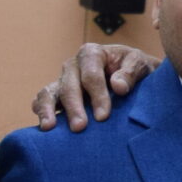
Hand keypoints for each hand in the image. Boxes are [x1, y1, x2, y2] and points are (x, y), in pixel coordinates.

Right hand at [33, 45, 157, 130]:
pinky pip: (42, 101)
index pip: (91, 74)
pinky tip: (44, 126)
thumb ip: (131, 72)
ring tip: (49, 127)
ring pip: (49, 92)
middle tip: (79, 127)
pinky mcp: (57, 95)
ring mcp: (62, 80)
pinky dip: (40, 111)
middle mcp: (73, 66)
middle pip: (69, 85)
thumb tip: (118, 86)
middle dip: (74, 107)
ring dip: (47, 109)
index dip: (97, 95)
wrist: (133, 77)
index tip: (103, 116)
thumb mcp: (141, 65)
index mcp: (92, 53)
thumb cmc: (136, 69)